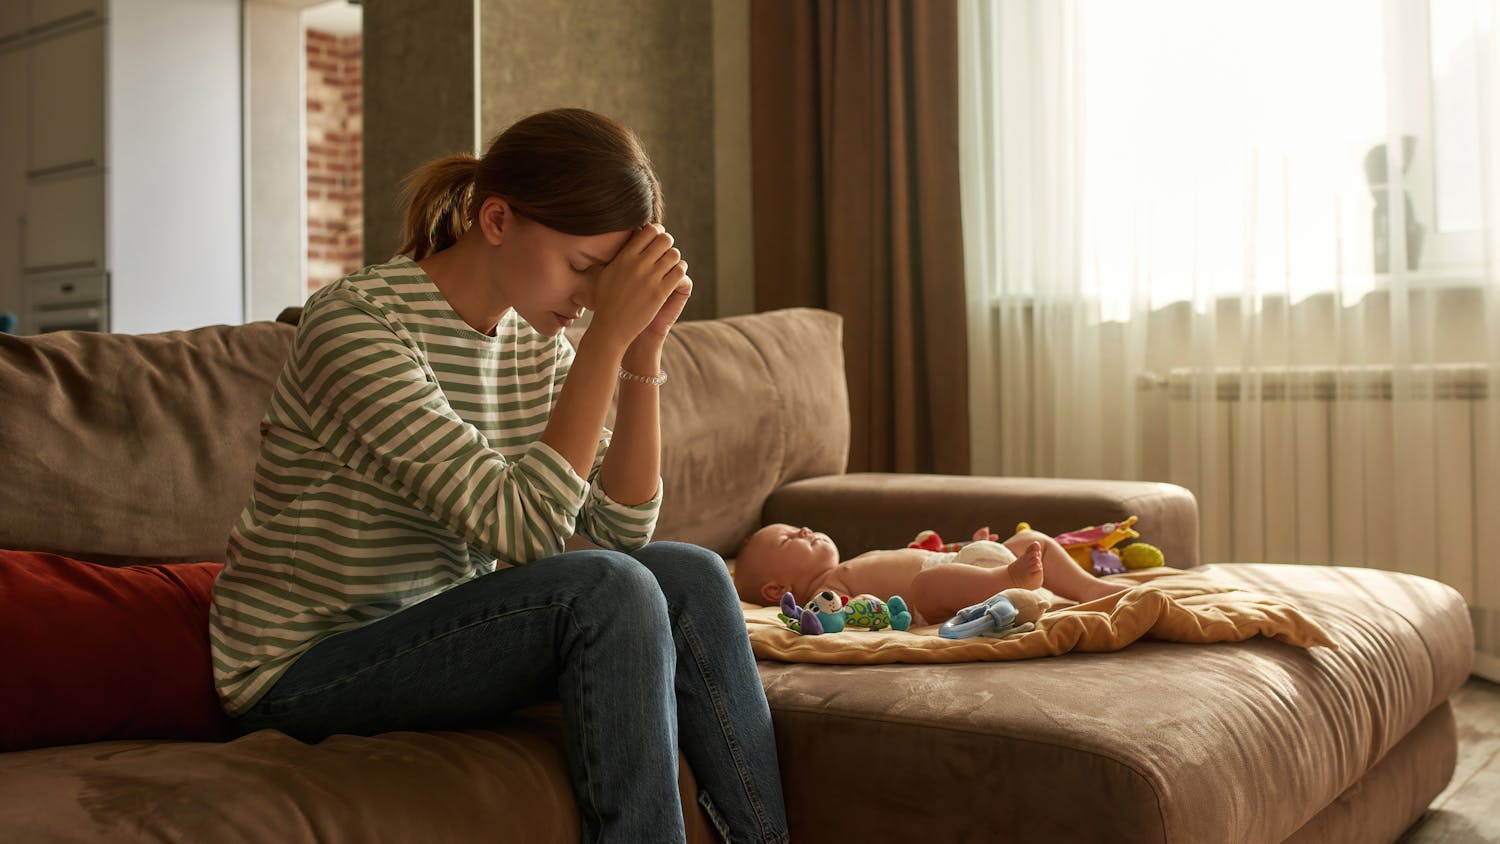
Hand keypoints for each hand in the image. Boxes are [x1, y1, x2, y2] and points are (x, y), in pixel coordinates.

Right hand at [588, 224, 685, 351]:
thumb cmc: (606, 300)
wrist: (612, 327)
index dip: (657, 232)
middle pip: (665, 239)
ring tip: (671, 264)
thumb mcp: (606, 272)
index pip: (649, 231)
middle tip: (666, 252)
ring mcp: (650, 278)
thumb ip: (618, 254)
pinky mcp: (660, 292)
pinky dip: (680, 271)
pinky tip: (675, 275)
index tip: (657, 238)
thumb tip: (628, 238)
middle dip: (667, 244)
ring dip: (675, 258)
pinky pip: (679, 272)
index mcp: (624, 256)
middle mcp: (637, 264)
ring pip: (674, 254)